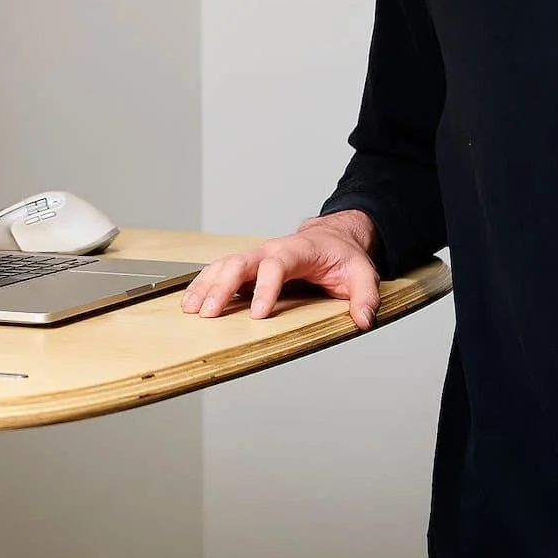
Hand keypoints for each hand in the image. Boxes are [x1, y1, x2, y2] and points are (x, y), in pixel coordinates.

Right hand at [178, 210, 381, 327]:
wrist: (331, 239)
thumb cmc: (342, 256)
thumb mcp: (362, 273)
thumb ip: (365, 295)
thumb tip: (365, 318)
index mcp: (297, 250)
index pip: (276, 265)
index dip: (265, 287)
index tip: (258, 313)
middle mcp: (271, 250)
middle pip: (240, 263)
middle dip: (223, 287)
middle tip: (211, 313)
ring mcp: (256, 257)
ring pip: (225, 265)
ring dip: (207, 286)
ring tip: (193, 309)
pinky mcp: (248, 266)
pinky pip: (220, 271)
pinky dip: (204, 284)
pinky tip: (192, 302)